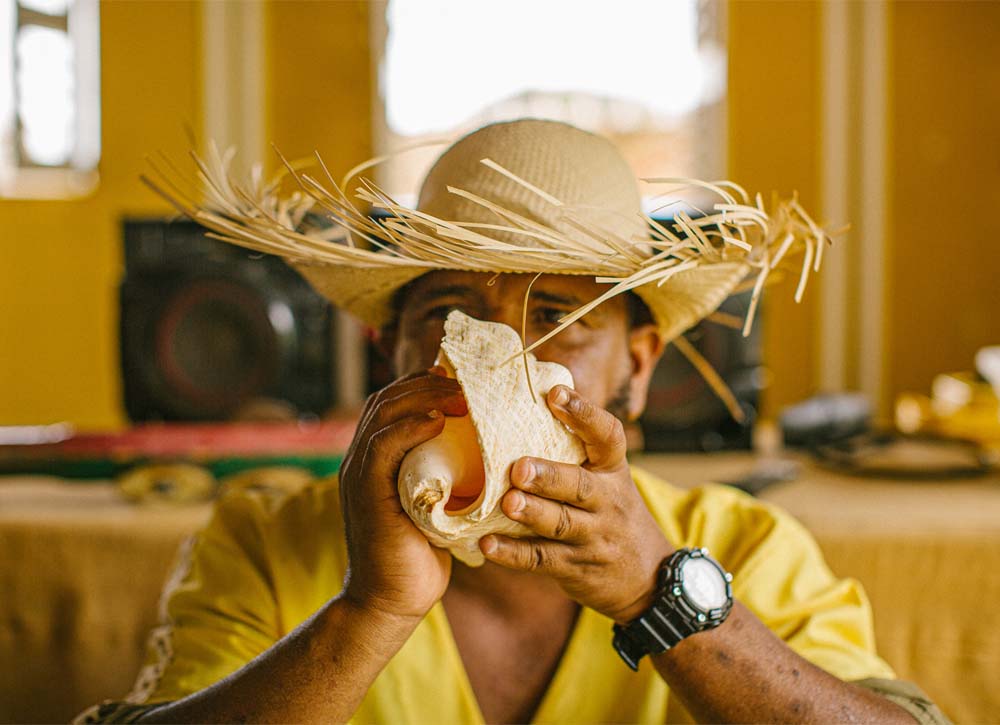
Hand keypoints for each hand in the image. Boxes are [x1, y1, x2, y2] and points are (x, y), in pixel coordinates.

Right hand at [339, 367, 466, 620]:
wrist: (390, 602)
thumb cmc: (420, 556)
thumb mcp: (434, 505)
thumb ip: (441, 476)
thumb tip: (482, 453)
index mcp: (374, 459)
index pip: (391, 404)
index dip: (421, 384)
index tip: (458, 378)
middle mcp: (360, 460)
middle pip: (386, 400)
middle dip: (425, 383)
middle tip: (464, 380)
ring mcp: (358, 474)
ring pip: (383, 415)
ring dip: (422, 397)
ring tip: (458, 393)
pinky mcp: (365, 492)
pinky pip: (383, 446)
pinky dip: (410, 426)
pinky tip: (437, 419)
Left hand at [480, 385, 673, 623]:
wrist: (648, 578)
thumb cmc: (612, 514)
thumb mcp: (609, 480)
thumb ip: (578, 452)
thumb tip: (531, 397)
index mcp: (612, 471)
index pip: (607, 437)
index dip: (583, 413)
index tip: (555, 393)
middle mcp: (607, 502)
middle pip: (579, 487)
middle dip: (549, 476)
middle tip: (519, 468)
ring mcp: (593, 537)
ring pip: (560, 524)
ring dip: (532, 513)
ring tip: (507, 503)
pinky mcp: (575, 567)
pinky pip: (542, 560)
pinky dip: (513, 553)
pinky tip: (487, 544)